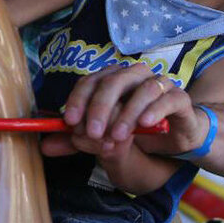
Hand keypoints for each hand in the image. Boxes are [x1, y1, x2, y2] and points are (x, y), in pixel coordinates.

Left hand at [61, 62, 209, 155]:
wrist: (174, 136)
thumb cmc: (135, 130)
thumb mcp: (103, 138)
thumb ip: (77, 140)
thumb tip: (44, 146)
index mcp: (113, 79)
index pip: (90, 81)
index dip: (78, 99)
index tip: (69, 121)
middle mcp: (134, 76)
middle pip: (114, 81)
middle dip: (100, 107)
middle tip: (93, 133)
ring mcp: (159, 84)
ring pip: (142, 89)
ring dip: (127, 112)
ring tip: (118, 136)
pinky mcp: (179, 98)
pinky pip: (168, 98)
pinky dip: (154, 110)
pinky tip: (144, 125)